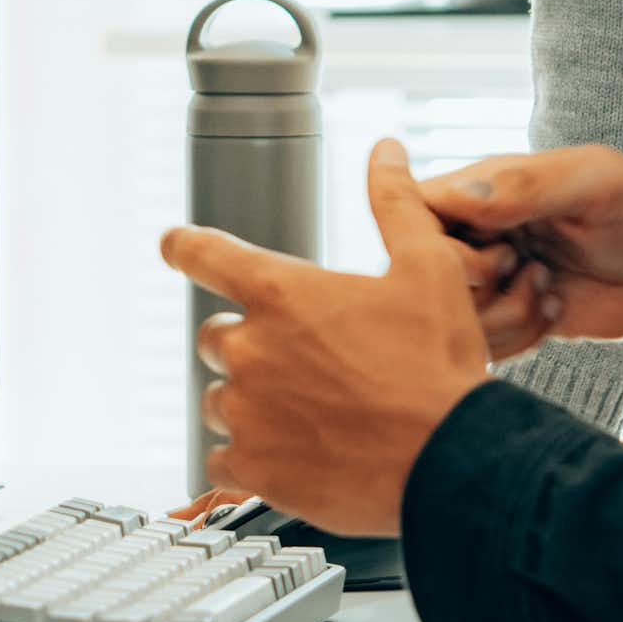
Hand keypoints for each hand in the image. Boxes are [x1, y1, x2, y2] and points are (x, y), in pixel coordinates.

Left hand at [158, 138, 489, 536]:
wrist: (449, 458)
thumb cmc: (438, 365)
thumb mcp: (428, 267)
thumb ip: (395, 204)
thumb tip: (385, 152)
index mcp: (285, 293)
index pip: (204, 253)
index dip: (184, 245)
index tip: (173, 244)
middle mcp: (252, 350)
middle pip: (214, 336)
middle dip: (250, 341)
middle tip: (307, 357)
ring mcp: (247, 412)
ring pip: (220, 399)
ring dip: (251, 399)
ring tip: (311, 409)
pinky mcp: (252, 469)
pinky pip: (221, 458)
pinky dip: (248, 454)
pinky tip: (294, 452)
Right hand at [420, 145, 622, 360]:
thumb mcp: (597, 183)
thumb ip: (529, 185)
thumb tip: (460, 193)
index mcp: (489, 186)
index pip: (415, 210)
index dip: (434, 242)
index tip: (495, 251)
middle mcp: (481, 232)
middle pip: (423, 273)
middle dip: (474, 284)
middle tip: (527, 270)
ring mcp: (496, 280)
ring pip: (450, 317)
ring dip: (500, 315)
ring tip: (548, 291)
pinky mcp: (513, 321)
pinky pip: (482, 346)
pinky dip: (516, 339)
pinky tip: (555, 314)